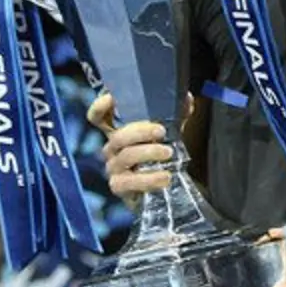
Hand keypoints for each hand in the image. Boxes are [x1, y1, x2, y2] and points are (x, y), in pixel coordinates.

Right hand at [89, 92, 176, 207]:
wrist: (163, 188)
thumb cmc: (160, 155)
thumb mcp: (169, 132)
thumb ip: (177, 115)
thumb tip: (187, 98)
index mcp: (119, 131)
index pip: (98, 117)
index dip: (100, 107)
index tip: (112, 97)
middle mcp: (112, 148)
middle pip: (118, 136)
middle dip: (140, 131)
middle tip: (162, 131)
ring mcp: (113, 168)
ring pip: (125, 157)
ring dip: (148, 152)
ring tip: (169, 153)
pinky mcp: (119, 187)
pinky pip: (129, 182)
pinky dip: (149, 179)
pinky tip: (165, 176)